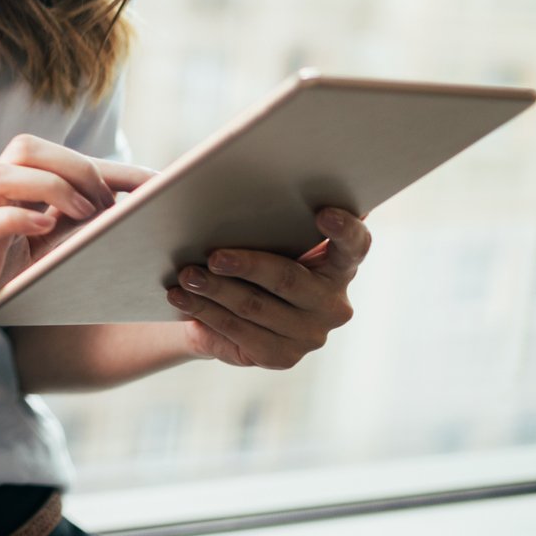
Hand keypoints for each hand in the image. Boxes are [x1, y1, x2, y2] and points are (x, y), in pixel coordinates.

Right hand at [0, 133, 156, 366]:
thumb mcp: (36, 261)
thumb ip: (68, 239)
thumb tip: (132, 231)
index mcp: (14, 198)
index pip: (62, 160)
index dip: (114, 168)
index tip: (161, 185)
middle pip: (27, 147)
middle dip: (78, 167)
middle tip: (108, 207)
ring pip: (3, 172)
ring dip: (51, 186)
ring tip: (84, 215)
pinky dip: (18, 218)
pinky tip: (45, 231)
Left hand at [164, 208, 370, 368]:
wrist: (229, 310)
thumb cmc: (251, 255)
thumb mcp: (264, 236)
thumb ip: (268, 215)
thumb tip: (225, 178)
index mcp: (339, 264)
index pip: (354, 244)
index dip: (343, 228)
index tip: (323, 212)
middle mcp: (333, 302)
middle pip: (288, 278)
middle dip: (247, 265)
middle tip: (214, 256)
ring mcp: (311, 334)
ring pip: (255, 306)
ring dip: (215, 289)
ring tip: (186, 275)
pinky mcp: (282, 356)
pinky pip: (238, 332)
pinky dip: (205, 311)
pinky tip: (181, 298)